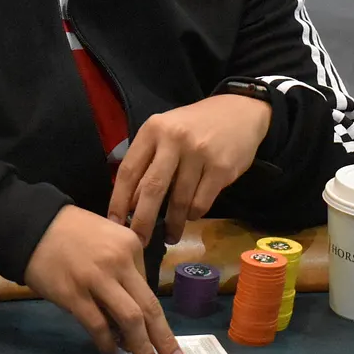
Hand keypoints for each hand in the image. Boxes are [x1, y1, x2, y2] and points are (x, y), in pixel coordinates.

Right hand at [23, 205, 183, 353]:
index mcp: (131, 246)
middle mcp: (119, 262)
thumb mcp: (109, 238)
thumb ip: (123, 267)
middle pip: (149, 307)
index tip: (162, 338)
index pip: (149, 288)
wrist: (33, 224)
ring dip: (142, 347)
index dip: (156, 318)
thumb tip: (131, 310)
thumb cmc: (72, 232)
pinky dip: (108, 344)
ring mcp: (96, 279)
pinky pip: (98, 326)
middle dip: (164, 339)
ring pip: (129, 319)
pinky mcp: (73, 295)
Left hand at [108, 94, 271, 246]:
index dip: (118, 201)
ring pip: (179, 201)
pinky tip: (192, 215)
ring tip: (170, 236)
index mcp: (154, 129)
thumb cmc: (195, 126)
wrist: (239, 112)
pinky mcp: (221, 168)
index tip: (114, 225)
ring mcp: (200, 153)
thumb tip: (129, 204)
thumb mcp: (166, 133)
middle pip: (152, 189)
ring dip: (173, 224)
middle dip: (142, 221)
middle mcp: (174, 139)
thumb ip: (148, 162)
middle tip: (139, 242)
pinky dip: (194, 214)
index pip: (129, 170)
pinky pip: (201, 202)